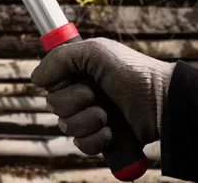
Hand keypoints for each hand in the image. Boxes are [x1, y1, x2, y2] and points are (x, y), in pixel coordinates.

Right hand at [31, 37, 173, 155]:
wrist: (162, 101)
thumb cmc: (130, 70)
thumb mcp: (93, 52)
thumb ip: (59, 59)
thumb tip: (35, 80)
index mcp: (76, 74)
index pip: (48, 82)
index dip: (56, 82)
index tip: (73, 77)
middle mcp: (80, 95)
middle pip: (53, 105)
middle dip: (73, 101)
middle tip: (95, 95)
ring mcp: (90, 118)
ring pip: (66, 126)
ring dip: (86, 121)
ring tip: (107, 116)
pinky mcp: (102, 140)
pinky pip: (81, 145)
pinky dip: (94, 140)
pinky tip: (110, 132)